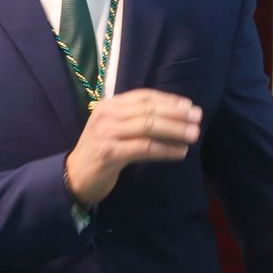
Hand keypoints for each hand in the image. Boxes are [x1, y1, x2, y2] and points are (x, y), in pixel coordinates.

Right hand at [64, 89, 201, 206]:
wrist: (74, 176)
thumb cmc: (100, 152)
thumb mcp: (115, 128)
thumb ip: (135, 119)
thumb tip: (172, 115)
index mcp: (110, 105)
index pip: (144, 96)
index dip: (169, 100)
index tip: (190, 106)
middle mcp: (107, 115)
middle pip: (149, 110)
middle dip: (177, 114)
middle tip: (198, 119)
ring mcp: (107, 133)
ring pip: (149, 127)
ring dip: (175, 130)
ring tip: (194, 135)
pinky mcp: (110, 153)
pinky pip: (145, 148)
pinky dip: (165, 150)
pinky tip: (180, 153)